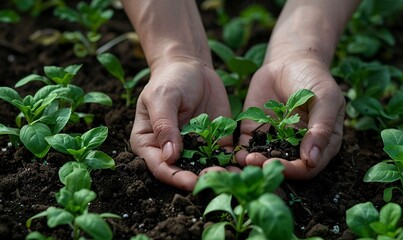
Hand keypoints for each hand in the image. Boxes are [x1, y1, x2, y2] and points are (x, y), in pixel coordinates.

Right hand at [130, 57, 238, 190]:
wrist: (192, 67)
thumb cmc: (170, 80)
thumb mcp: (163, 98)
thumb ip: (164, 126)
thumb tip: (170, 156)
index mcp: (149, 144)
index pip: (160, 167)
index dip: (175, 177)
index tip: (191, 182)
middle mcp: (171, 151)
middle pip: (184, 172)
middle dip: (200, 179)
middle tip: (217, 181)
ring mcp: (194, 148)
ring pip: (205, 167)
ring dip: (219, 175)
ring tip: (233, 179)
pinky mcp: (215, 142)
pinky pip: (223, 156)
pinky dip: (232, 163)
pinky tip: (243, 167)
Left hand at [236, 55, 344, 178]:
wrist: (290, 60)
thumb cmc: (315, 79)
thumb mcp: (326, 100)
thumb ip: (321, 129)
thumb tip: (312, 160)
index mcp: (320, 144)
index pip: (308, 167)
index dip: (295, 170)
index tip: (281, 166)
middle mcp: (297, 148)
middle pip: (285, 166)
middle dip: (271, 168)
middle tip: (258, 164)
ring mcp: (275, 140)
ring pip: (265, 159)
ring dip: (256, 163)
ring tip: (246, 160)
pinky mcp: (255, 131)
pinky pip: (248, 145)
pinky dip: (242, 152)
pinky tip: (237, 154)